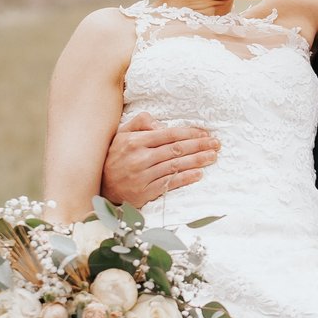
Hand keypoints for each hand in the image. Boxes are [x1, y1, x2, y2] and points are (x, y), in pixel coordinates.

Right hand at [98, 111, 219, 205]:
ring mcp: (142, 176)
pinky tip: (198, 174)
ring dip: (197, 161)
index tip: (205, 133)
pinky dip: (185, 178)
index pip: (169, 134)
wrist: (100, 187)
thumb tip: (161, 125)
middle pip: (176, 149)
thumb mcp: (121, 135)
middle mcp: (139, 158)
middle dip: (199, 145)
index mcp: (135, 142)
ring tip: (213, 157)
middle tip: (216, 144)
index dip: (190, 133)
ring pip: (175, 166)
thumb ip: (140, 124)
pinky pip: (169, 184)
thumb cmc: (114, 158)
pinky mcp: (144, 192)